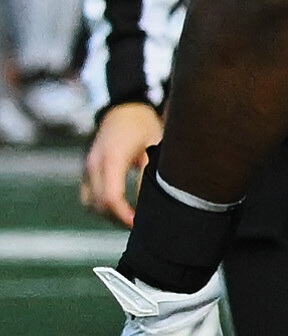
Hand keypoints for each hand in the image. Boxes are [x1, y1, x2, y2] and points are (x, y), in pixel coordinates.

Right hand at [80, 101, 160, 225]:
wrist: (124, 110)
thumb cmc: (143, 128)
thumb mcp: (153, 149)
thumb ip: (149, 177)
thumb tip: (149, 205)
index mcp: (111, 158)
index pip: (111, 197)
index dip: (124, 216)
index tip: (140, 224)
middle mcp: (93, 164)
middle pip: (99, 204)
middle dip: (118, 219)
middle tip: (142, 225)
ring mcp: (87, 168)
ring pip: (90, 204)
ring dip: (108, 215)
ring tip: (132, 219)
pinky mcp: (86, 171)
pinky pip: (88, 197)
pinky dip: (101, 207)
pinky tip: (121, 210)